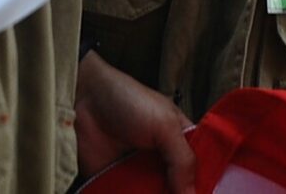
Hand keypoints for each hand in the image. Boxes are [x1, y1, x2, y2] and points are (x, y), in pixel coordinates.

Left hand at [74, 51, 196, 193]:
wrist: (82, 101)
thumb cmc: (128, 101)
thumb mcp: (164, 125)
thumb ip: (182, 160)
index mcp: (179, 140)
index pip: (198, 169)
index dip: (202, 184)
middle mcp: (161, 160)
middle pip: (177, 188)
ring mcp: (139, 174)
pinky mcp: (117, 184)